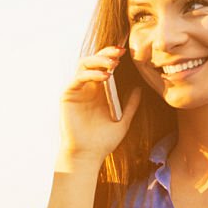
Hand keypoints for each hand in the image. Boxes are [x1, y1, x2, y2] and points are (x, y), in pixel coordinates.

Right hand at [59, 44, 141, 164]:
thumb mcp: (123, 121)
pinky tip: (105, 77)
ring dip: (98, 60)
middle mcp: (87, 88)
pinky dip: (91, 74)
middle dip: (106, 53)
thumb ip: (131, 105)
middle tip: (119, 52)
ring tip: (113, 63)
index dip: (112, 57)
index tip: (126, 53)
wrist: (88, 155)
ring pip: (83, 65)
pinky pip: (78, 78)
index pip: (104, 67)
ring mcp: (76, 90)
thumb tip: (140, 89)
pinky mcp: (68, 96)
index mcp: (99, 92)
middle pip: (93, 61)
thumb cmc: (103, 141)